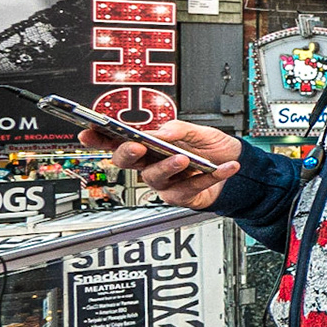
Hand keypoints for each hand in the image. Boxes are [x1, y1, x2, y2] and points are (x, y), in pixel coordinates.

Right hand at [78, 121, 239, 210]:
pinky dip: (209, 176)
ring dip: (168, 166)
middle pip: (128, 163)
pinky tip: (224, 167)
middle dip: (128, 154)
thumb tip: (160, 132)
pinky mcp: (183, 197)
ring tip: (182, 159)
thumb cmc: (212, 148)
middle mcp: (151, 165)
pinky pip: (191, 188)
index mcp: (148, 146)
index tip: (88, 131)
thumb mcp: (199, 132)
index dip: (99, 137)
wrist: (239, 165)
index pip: (118, 141)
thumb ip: (179, 129)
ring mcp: (165, 183)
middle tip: (136, 146)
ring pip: (155, 177)